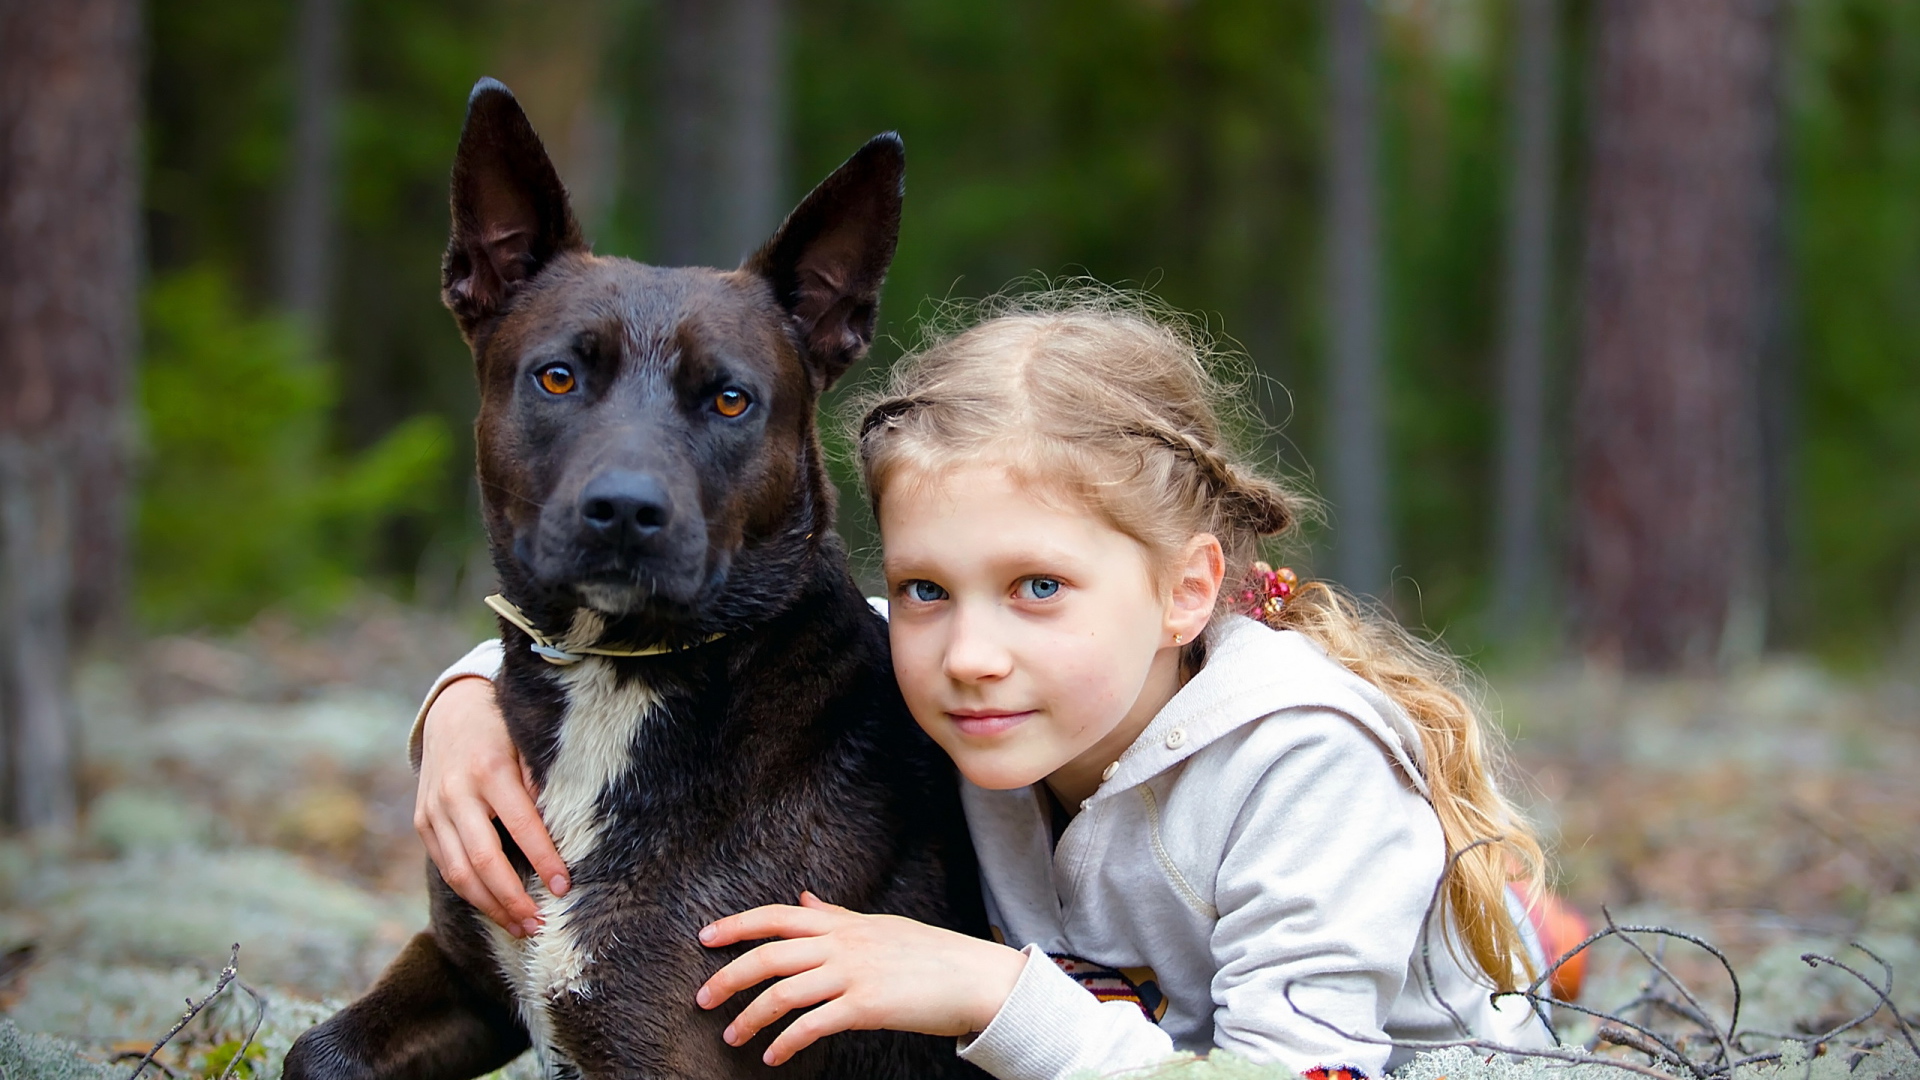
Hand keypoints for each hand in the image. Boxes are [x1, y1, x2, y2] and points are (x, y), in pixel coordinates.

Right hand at [412, 675, 568, 936]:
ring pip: (458, 872)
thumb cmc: (503, 729)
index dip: (543, 859)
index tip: (564, 887)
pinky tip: (494, 908)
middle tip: (539, 925)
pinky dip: (469, 892)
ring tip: (520, 928)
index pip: (521, 825)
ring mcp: (433, 810)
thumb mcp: (527, 743)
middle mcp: (456, 793)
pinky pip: (444, 866)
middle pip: (482, 859)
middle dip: (511, 899)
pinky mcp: (422, 822)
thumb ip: (542, 782)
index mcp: (489, 770)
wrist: (451, 711)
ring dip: (490, 906)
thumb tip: (563, 829)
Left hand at [695, 892, 1025, 1065]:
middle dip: (728, 978)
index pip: (777, 917)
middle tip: (702, 1000)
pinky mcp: (866, 1007)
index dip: (737, 924)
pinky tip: (773, 1056)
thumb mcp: (878, 927)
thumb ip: (835, 916)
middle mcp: (842, 945)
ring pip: (782, 993)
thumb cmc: (929, 954)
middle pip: (768, 956)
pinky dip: (785, 1042)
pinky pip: (812, 1025)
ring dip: (750, 1018)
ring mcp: (853, 975)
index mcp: (842, 925)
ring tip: (734, 1038)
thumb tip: (803, 897)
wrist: (974, 978)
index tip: (705, 937)